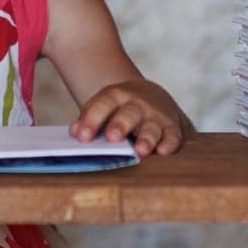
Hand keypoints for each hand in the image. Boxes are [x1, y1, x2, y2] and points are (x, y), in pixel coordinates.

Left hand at [69, 79, 191, 156]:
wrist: (148, 96)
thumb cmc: (118, 109)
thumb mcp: (102, 107)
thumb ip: (89, 120)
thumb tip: (75, 132)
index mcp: (116, 96)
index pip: (103, 104)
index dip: (91, 120)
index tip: (81, 136)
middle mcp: (137, 104)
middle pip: (129, 113)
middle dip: (120, 125)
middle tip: (112, 138)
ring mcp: (156, 116)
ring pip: (151, 127)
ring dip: (146, 138)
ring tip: (140, 150)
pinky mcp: (172, 127)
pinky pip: (173, 135)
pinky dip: (169, 143)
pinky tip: (163, 151)